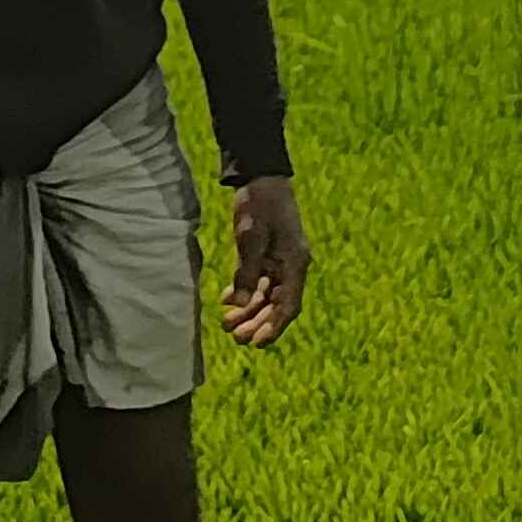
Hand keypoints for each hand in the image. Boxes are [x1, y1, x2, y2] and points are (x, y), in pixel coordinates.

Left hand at [223, 176, 309, 348]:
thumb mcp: (250, 239)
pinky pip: (258, 281)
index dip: (274, 327)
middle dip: (258, 323)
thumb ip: (246, 272)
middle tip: (236, 338)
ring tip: (227, 324)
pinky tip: (226, 300)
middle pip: (277, 305)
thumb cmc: (259, 205)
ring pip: (266, 295)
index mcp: (295, 263)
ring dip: (249, 311)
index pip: (289, 305)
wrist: (261, 177)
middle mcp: (291, 266)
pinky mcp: (268, 255)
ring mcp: (280, 261)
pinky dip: (244, 292)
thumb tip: (238, 304)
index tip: (257, 344)